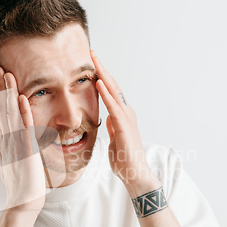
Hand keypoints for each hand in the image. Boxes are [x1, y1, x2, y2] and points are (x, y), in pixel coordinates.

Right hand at [0, 67, 45, 210]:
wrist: (23, 202)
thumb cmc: (18, 185)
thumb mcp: (8, 165)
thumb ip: (1, 152)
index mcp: (5, 142)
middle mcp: (7, 139)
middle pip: (1, 109)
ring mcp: (15, 143)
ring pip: (10, 113)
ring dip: (8, 93)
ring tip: (6, 74)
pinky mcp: (26, 150)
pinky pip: (24, 127)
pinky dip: (23, 112)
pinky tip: (21, 98)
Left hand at [90, 50, 160, 196]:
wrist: (134, 173)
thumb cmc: (124, 158)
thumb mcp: (114, 138)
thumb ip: (112, 126)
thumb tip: (107, 118)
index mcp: (122, 115)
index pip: (111, 91)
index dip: (102, 76)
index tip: (92, 64)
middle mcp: (126, 112)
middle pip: (113, 85)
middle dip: (102, 68)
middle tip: (92, 52)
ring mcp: (127, 118)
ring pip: (114, 91)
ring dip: (103, 75)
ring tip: (94, 60)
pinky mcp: (124, 126)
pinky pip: (113, 107)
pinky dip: (106, 94)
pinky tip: (98, 83)